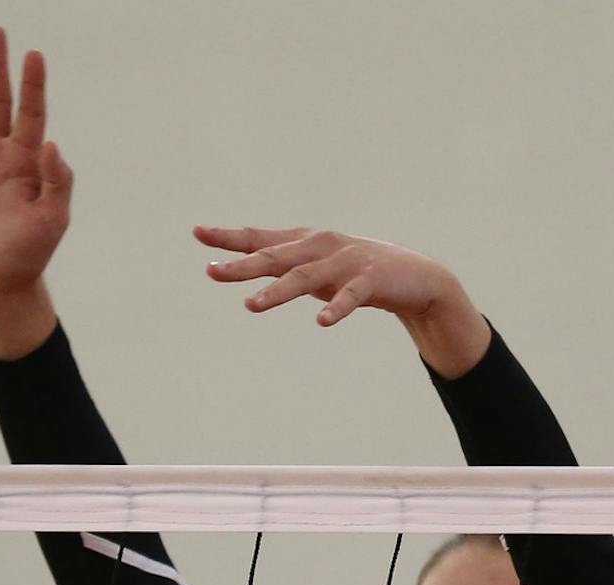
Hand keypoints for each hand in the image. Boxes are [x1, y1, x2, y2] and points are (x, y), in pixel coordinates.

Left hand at [196, 225, 492, 374]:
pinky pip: (350, 296)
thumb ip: (282, 265)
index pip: (261, 238)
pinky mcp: (371, 280)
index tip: (198, 233)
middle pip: (275, 256)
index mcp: (305, 242)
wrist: (416, 278)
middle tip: (212, 273)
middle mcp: (321, 246)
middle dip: (243, 265)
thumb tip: (241, 263)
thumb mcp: (314, 267)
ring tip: (250, 306)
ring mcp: (346, 261)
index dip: (229, 237)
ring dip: (277, 291)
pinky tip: (321, 322)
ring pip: (305, 277)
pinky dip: (336, 307)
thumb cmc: (355, 272)